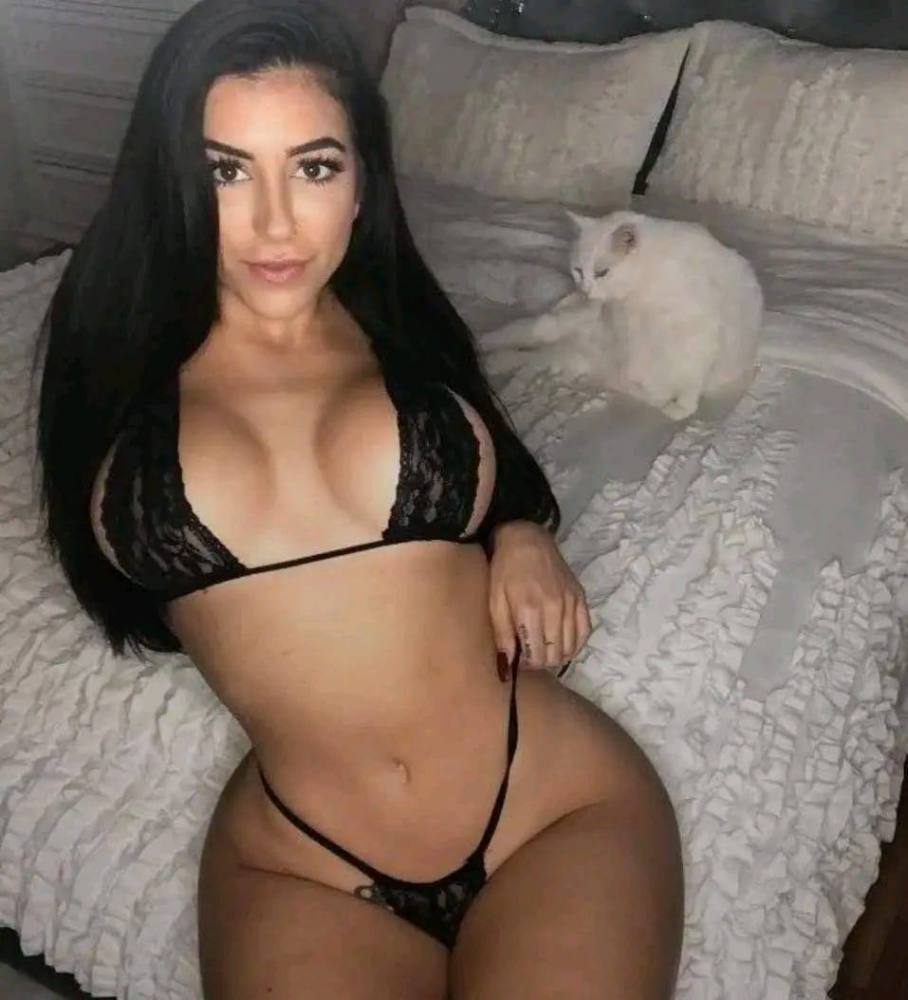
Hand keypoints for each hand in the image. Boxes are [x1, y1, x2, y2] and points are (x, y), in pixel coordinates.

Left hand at [487, 520, 591, 674]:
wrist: (527, 540)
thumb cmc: (505, 570)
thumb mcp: (495, 601)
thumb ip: (502, 633)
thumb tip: (507, 664)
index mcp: (530, 610)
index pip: (536, 654)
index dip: (527, 664)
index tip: (519, 660)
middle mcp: (555, 609)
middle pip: (554, 654)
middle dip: (541, 661)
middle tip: (530, 655)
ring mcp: (571, 603)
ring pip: (571, 647)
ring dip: (557, 655)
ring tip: (544, 649)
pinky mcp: (581, 598)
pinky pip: (585, 632)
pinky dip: (576, 644)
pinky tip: (563, 645)